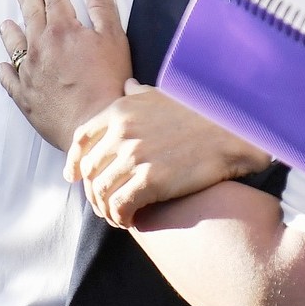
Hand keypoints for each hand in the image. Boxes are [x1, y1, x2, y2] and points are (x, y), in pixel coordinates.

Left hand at [0, 0, 132, 150]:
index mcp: (63, 29)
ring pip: (14, 44)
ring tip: (7, 23)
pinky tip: (2, 66)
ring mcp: (29, 71)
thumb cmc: (109, 83)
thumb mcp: (114, 39)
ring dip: (10, 30)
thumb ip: (104, 7)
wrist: (95, 125)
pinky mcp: (24, 96)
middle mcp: (41, 46)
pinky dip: (5, 70)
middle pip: (31, 15)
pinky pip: (9, 79)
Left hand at [65, 81, 270, 227]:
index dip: (75, 161)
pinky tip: (131, 220)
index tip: (75, 176)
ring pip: (101, 191)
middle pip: (90, 169)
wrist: (230, 132)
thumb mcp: (162, 94)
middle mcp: (121, 132)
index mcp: (120, 110)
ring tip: (118, 216)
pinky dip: (120, 217)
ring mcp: (134, 155)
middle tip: (105, 202)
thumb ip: (137, 93)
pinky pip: (119, 206)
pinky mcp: (150, 180)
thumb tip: (127, 85)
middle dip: (93, 190)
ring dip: (106, 208)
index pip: (81, 139)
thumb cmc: (199, 113)